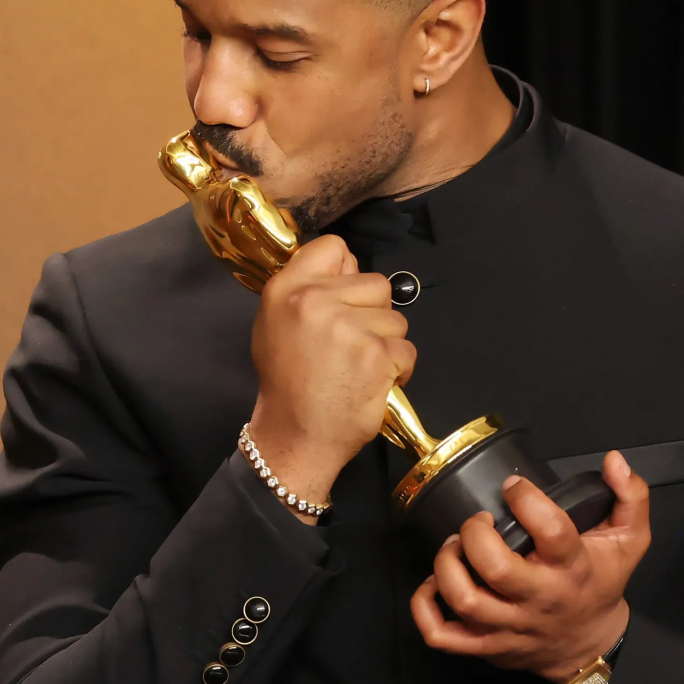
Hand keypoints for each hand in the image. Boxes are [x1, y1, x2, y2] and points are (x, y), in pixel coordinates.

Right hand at [247, 234, 415, 508]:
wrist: (295, 437)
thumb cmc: (288, 384)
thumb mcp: (276, 324)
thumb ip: (308, 289)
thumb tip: (349, 264)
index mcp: (286, 288)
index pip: (334, 247)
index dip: (347, 271)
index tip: (344, 298)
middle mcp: (315, 300)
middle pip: (376, 283)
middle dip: (373, 314)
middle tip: (350, 345)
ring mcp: (347, 326)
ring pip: (396, 318)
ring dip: (387, 344)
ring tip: (358, 368)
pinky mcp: (375, 354)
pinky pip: (406, 350)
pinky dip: (397, 370)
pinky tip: (372, 383)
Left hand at [409, 452, 649, 682]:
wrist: (588, 646)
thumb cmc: (601, 585)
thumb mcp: (630, 540)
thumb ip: (630, 496)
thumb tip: (614, 460)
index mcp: (572, 568)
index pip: (551, 531)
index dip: (527, 500)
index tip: (514, 486)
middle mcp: (539, 599)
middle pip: (496, 569)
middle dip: (475, 534)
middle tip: (478, 522)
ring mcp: (509, 626)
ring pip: (465, 600)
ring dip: (447, 565)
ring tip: (455, 546)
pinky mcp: (487, 645)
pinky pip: (442, 635)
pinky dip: (424, 608)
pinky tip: (433, 583)